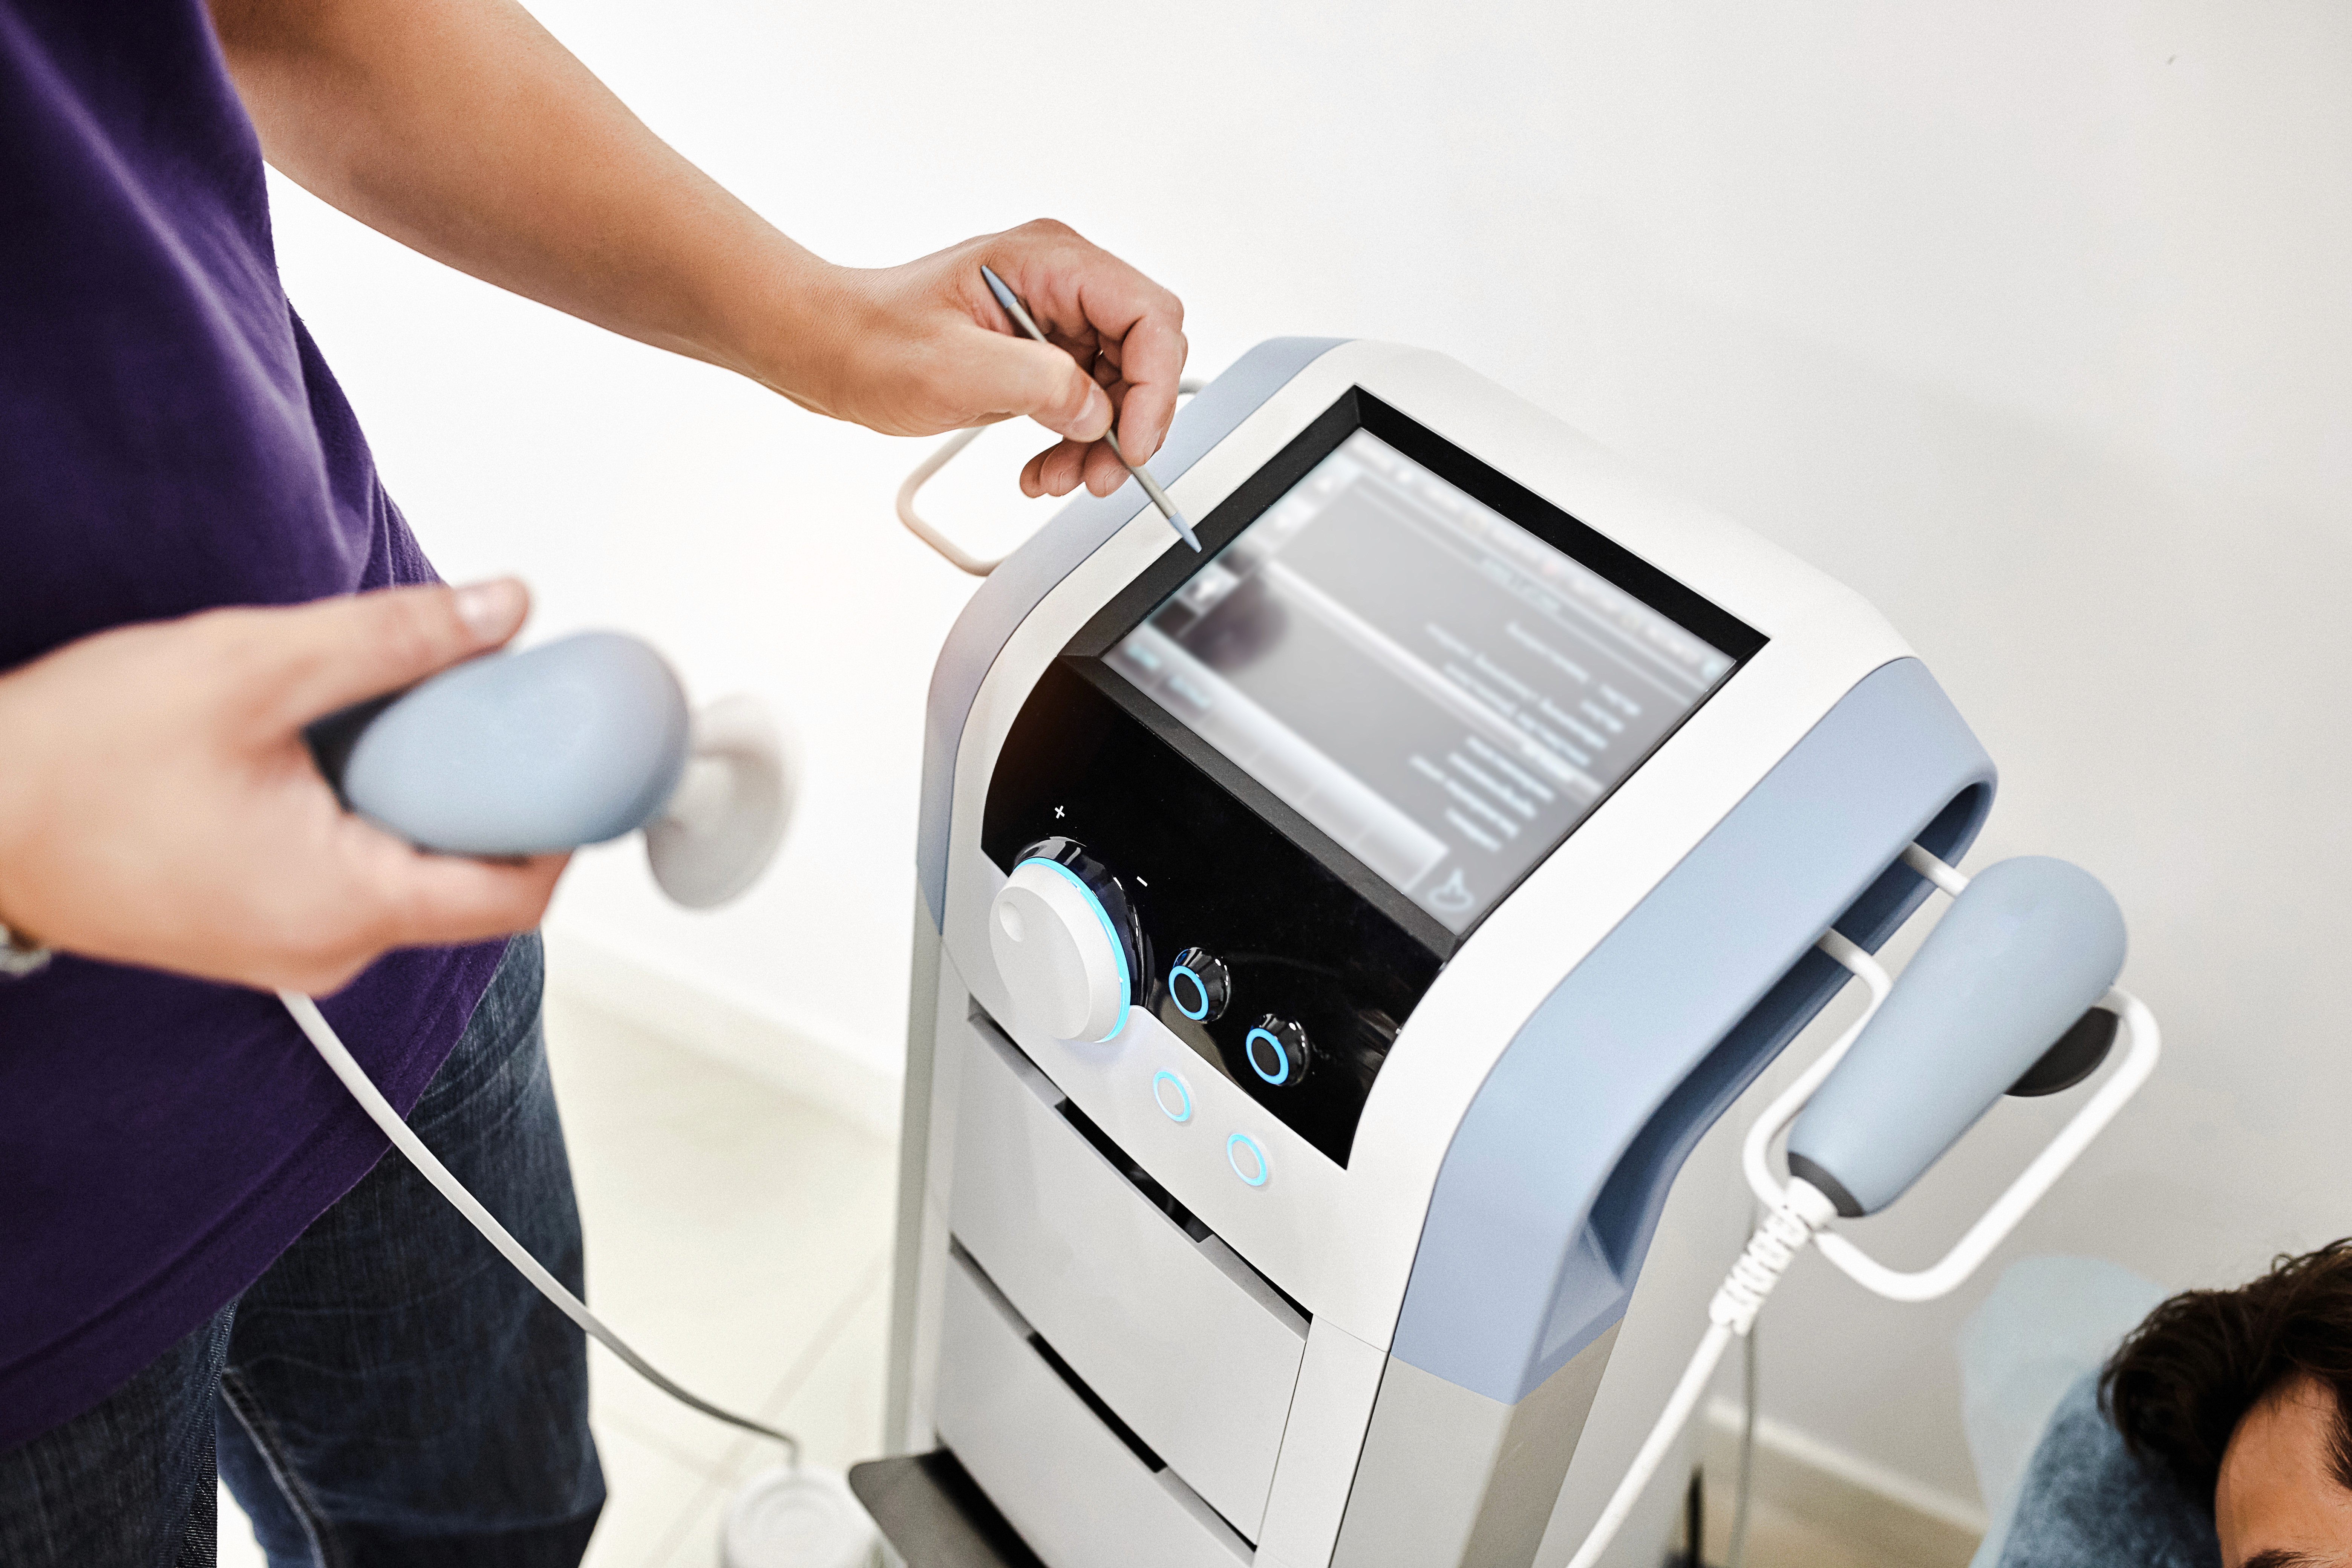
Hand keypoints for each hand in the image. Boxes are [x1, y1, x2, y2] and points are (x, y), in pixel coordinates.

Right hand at [0, 581, 566, 994]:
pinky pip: (354, 869)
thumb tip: (504, 607)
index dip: (565, 820)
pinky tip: (331, 747)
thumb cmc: (72, 759)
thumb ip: (393, 640)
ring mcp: (293, 946)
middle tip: (478, 701)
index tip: (581, 750)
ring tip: (387, 713)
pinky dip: (367, 808)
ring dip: (420, 790)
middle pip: (468, 875)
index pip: (517, 892)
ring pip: (409, 867)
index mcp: (346, 908)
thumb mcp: (248, 667)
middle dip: (486, 786)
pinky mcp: (261, 924)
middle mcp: (331, 950)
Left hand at [785, 219, 1187, 501]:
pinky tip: (1044, 468)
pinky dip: (1075, 443)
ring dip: (1100, 443)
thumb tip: (1097, 412)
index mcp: (1048, 260)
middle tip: (1102, 473)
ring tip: (1059, 479)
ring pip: (1121, 387)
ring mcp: (1055, 318)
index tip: (1134, 442)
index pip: (1147, 315)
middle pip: (1145, 353)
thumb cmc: (873, 340)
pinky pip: (1087, 402)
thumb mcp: (953, 366)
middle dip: (1131, 420)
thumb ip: (1038, 384)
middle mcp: (1061, 282)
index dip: (1154, 385)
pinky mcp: (1044, 354)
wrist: (832, 349)